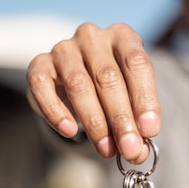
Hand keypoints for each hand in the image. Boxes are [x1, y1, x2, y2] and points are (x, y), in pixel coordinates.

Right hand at [27, 23, 160, 162]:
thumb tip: (138, 152)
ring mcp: (63, 49)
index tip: (150, 131)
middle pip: (107, 77)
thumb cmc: (109, 89)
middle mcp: (92, 37)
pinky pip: (43, 87)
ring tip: (105, 149)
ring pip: (78, 84)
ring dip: (94, 121)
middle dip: (120, 118)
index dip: (145, 99)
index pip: (137, 64)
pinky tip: (69, 131)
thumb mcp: (129, 99)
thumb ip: (135, 123)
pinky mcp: (38, 64)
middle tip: (129, 149)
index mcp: (122, 35)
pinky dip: (56, 112)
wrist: (73, 79)